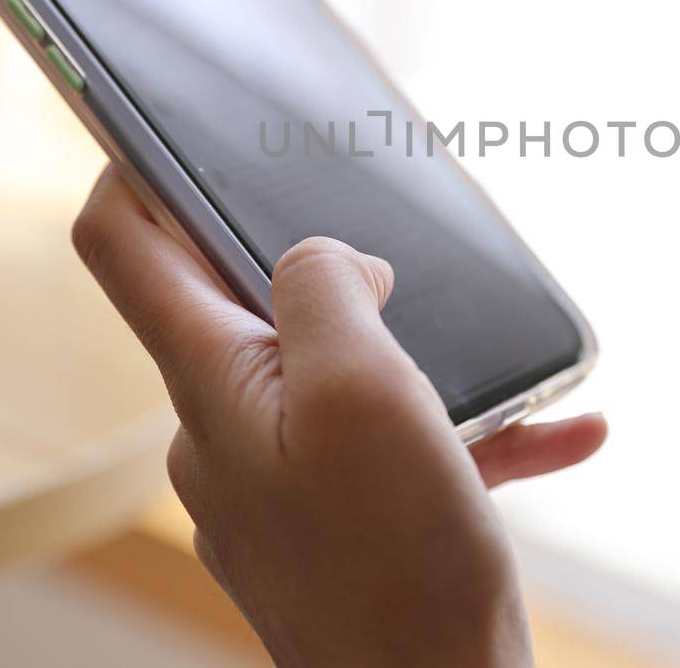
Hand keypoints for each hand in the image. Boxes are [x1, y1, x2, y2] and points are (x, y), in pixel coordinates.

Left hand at [72, 166, 606, 667]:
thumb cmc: (399, 563)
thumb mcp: (364, 389)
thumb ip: (323, 290)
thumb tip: (324, 259)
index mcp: (212, 381)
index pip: (124, 244)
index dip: (132, 162)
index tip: (166, 115)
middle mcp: (226, 429)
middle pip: (241, 303)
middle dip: (325, 269)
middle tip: (401, 262)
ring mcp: (277, 483)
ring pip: (337, 378)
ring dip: (421, 362)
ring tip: (504, 372)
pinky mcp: (334, 526)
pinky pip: (391, 450)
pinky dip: (461, 434)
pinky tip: (555, 435)